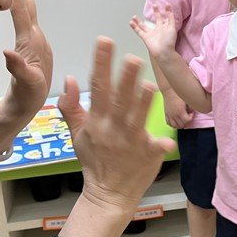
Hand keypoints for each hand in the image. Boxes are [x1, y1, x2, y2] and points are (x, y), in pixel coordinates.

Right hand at [0, 0, 52, 122]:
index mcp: (34, 42)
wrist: (29, 105)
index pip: (23, 11)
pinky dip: (18, 5)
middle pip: (28, 5)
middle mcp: (36, 37)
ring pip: (26, 10)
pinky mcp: (30, 44)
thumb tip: (7, 52)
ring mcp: (34, 40)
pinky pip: (23, 19)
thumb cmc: (28, 96)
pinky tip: (13, 1)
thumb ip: (19, 69)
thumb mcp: (26, 84)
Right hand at [58, 38, 175, 213]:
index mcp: (97, 121)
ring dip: (143, 103)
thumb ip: (71, 106)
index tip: (104, 41)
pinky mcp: (147, 156)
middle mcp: (113, 129)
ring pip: (137, 118)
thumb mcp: (77, 134)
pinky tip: (168, 141)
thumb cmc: (94, 160)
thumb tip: (68, 78)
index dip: (101, 62)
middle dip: (126, 78)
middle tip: (133, 57)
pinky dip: (161, 145)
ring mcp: (131, 143)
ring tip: (150, 84)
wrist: (107, 194)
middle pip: (120, 99)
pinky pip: (155, 148)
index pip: (98, 86)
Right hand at [130, 4, 177, 61]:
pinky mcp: (145, 38)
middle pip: (156, 19)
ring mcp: (151, 34)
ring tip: (134, 16)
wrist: (164, 52)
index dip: (167, 11)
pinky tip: (131, 22)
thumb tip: (171, 12)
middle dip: (155, 12)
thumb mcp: (172, 29)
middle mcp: (158, 30)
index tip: (167, 4)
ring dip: (138, 21)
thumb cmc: (169, 42)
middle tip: (154, 5)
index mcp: (165, 28)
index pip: (166, 17)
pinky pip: (138, 31)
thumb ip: (171, 20)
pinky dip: (134, 27)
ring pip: (143, 26)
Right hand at [163, 88, 192, 128]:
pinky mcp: (166, 114)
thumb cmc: (178, 93)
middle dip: (186, 122)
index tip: (191, 113)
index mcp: (180, 111)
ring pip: (175, 126)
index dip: (191, 118)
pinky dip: (173, 124)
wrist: (168, 90)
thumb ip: (190, 107)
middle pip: (181, 125)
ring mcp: (169, 115)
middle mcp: (174, 115)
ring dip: (179, 124)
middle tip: (187, 116)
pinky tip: (176, 120)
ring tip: (182, 119)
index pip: (187, 120)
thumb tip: (192, 112)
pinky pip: (169, 123)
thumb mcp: (186, 100)